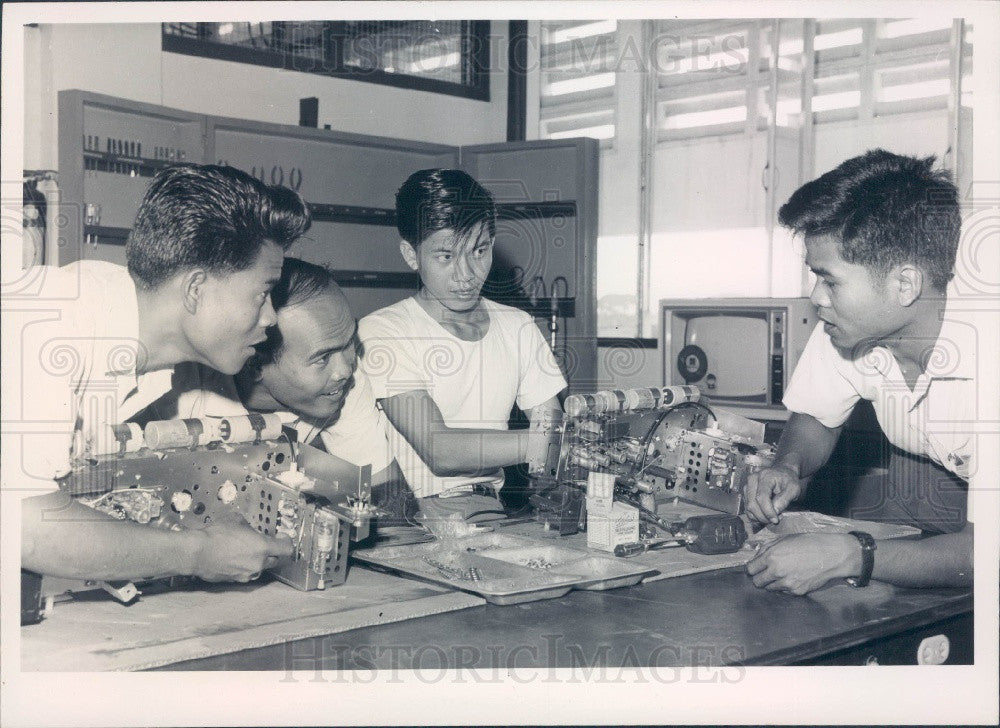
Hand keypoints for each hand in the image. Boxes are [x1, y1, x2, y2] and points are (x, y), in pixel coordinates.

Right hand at [187, 522, 294, 582]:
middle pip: (275, 560)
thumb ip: (249, 527)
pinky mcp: (236, 580)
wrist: (197, 553)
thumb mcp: (237, 520)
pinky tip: (234, 557)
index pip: (287, 549)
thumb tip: (249, 529)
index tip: (282, 537)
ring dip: (257, 559)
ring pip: (260, 567)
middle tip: (264, 543)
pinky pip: (246, 572)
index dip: (287, 541)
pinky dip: (244, 565)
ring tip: (245, 550)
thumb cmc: (215, 536)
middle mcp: (258, 563)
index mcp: (263, 547)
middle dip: (272, 551)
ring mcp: (247, 574)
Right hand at [744, 464, 802, 524]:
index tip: (776, 520)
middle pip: (752, 504)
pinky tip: (766, 514)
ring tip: (772, 516)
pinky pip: (747, 509)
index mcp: (765, 476)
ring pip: (748, 508)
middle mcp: (752, 479)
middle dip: (763, 516)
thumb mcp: (794, 489)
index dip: (767, 511)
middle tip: (775, 520)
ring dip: (760, 517)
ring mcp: (747, 486)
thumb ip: (785, 499)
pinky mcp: (746, 493)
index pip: (761, 497)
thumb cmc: (788, 480)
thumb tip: (775, 511)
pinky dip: (756, 516)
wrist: (782, 473)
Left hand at [745, 533, 861, 595]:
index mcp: (771, 557)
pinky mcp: (797, 592)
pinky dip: (785, 587)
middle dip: (759, 578)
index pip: (750, 570)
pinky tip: (793, 577)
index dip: (751, 568)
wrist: (831, 554)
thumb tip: (755, 557)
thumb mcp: (784, 539)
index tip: (754, 568)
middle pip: (757, 582)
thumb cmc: (808, 543)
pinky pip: (784, 591)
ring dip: (772, 583)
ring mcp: (787, 584)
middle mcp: (777, 572)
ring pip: (769, 589)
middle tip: (765, 573)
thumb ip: (766, 548)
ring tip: (782, 574)